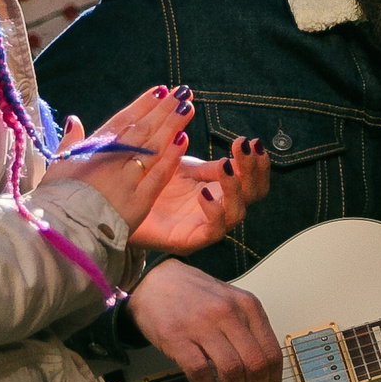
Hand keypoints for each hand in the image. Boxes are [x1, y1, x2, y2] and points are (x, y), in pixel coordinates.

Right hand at [48, 87, 193, 231]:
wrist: (61, 230)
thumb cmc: (56, 200)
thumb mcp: (57, 167)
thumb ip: (70, 142)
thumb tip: (74, 120)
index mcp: (93, 150)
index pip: (122, 121)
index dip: (143, 105)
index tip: (160, 90)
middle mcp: (112, 160)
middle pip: (142, 129)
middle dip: (163, 110)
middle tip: (181, 93)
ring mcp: (127, 179)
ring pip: (153, 147)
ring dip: (171, 126)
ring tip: (187, 108)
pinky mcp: (139, 201)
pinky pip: (159, 176)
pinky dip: (171, 157)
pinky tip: (184, 140)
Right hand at [126, 259, 284, 381]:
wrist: (154, 280)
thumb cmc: (194, 297)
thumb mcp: (231, 305)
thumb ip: (250, 337)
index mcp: (248, 307)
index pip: (272, 353)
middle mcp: (229, 314)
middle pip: (255, 366)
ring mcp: (202, 325)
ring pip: (232, 373)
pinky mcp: (177, 337)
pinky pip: (199, 372)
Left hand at [134, 135, 272, 255]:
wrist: (123, 205)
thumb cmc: (156, 186)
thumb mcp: (186, 169)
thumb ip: (211, 165)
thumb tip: (241, 145)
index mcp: (222, 190)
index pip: (253, 180)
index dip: (258, 163)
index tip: (252, 141)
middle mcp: (221, 209)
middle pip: (253, 195)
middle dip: (253, 171)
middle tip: (244, 148)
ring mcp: (207, 226)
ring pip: (237, 213)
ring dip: (235, 188)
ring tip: (224, 166)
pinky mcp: (191, 240)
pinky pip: (213, 230)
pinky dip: (213, 211)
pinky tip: (204, 194)